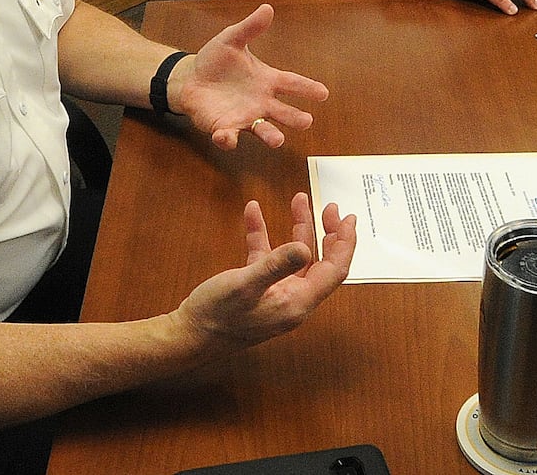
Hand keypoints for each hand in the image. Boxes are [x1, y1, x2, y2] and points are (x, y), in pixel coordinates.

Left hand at [169, 3, 329, 148]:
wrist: (191, 79)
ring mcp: (244, 117)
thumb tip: (267, 8)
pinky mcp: (225, 128)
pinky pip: (229, 137)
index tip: (323, 93)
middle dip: (295, 118)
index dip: (307, 88)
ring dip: (271, 135)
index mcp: (267, 80)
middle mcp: (261, 102)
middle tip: (306, 121)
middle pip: (283, 112)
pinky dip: (228, 139)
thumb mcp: (231, 39)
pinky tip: (226, 136)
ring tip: (278, 140)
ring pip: (262, 129)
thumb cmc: (216, 61)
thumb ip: (250, 28)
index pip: (292, 83)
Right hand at [172, 194, 357, 350]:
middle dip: (327, 232)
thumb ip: (276, 265)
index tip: (349, 218)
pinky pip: (267, 257)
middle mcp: (292, 299)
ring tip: (298, 200)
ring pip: (296, 256)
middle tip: (329, 207)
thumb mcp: (245, 286)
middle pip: (321, 261)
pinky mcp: (257, 288)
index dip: (345, 243)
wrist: (187, 336)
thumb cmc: (216, 316)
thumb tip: (305, 246)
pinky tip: (252, 213)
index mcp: (297, 302)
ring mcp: (275, 293)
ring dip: (298, 228)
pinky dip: (262, 234)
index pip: (334, 270)